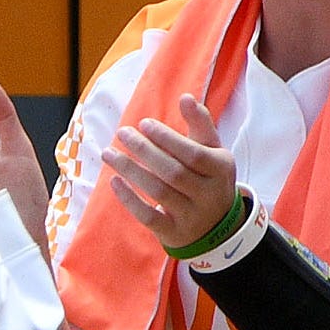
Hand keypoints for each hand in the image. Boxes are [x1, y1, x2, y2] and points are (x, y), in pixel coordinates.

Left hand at [107, 92, 245, 254]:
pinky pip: (148, 217)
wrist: (217, 226)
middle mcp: (208, 193)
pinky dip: (129, 199)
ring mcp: (191, 215)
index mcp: (221, 169)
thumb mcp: (212, 152)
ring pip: (158, 192)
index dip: (167, 138)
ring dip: (130, 171)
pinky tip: (113, 182)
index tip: (143, 123)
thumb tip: (185, 97)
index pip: (193, 153)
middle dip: (144, 151)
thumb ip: (200, 125)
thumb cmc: (208, 178)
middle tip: (122, 133)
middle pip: (173, 171)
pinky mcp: (173, 232)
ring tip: (108, 153)